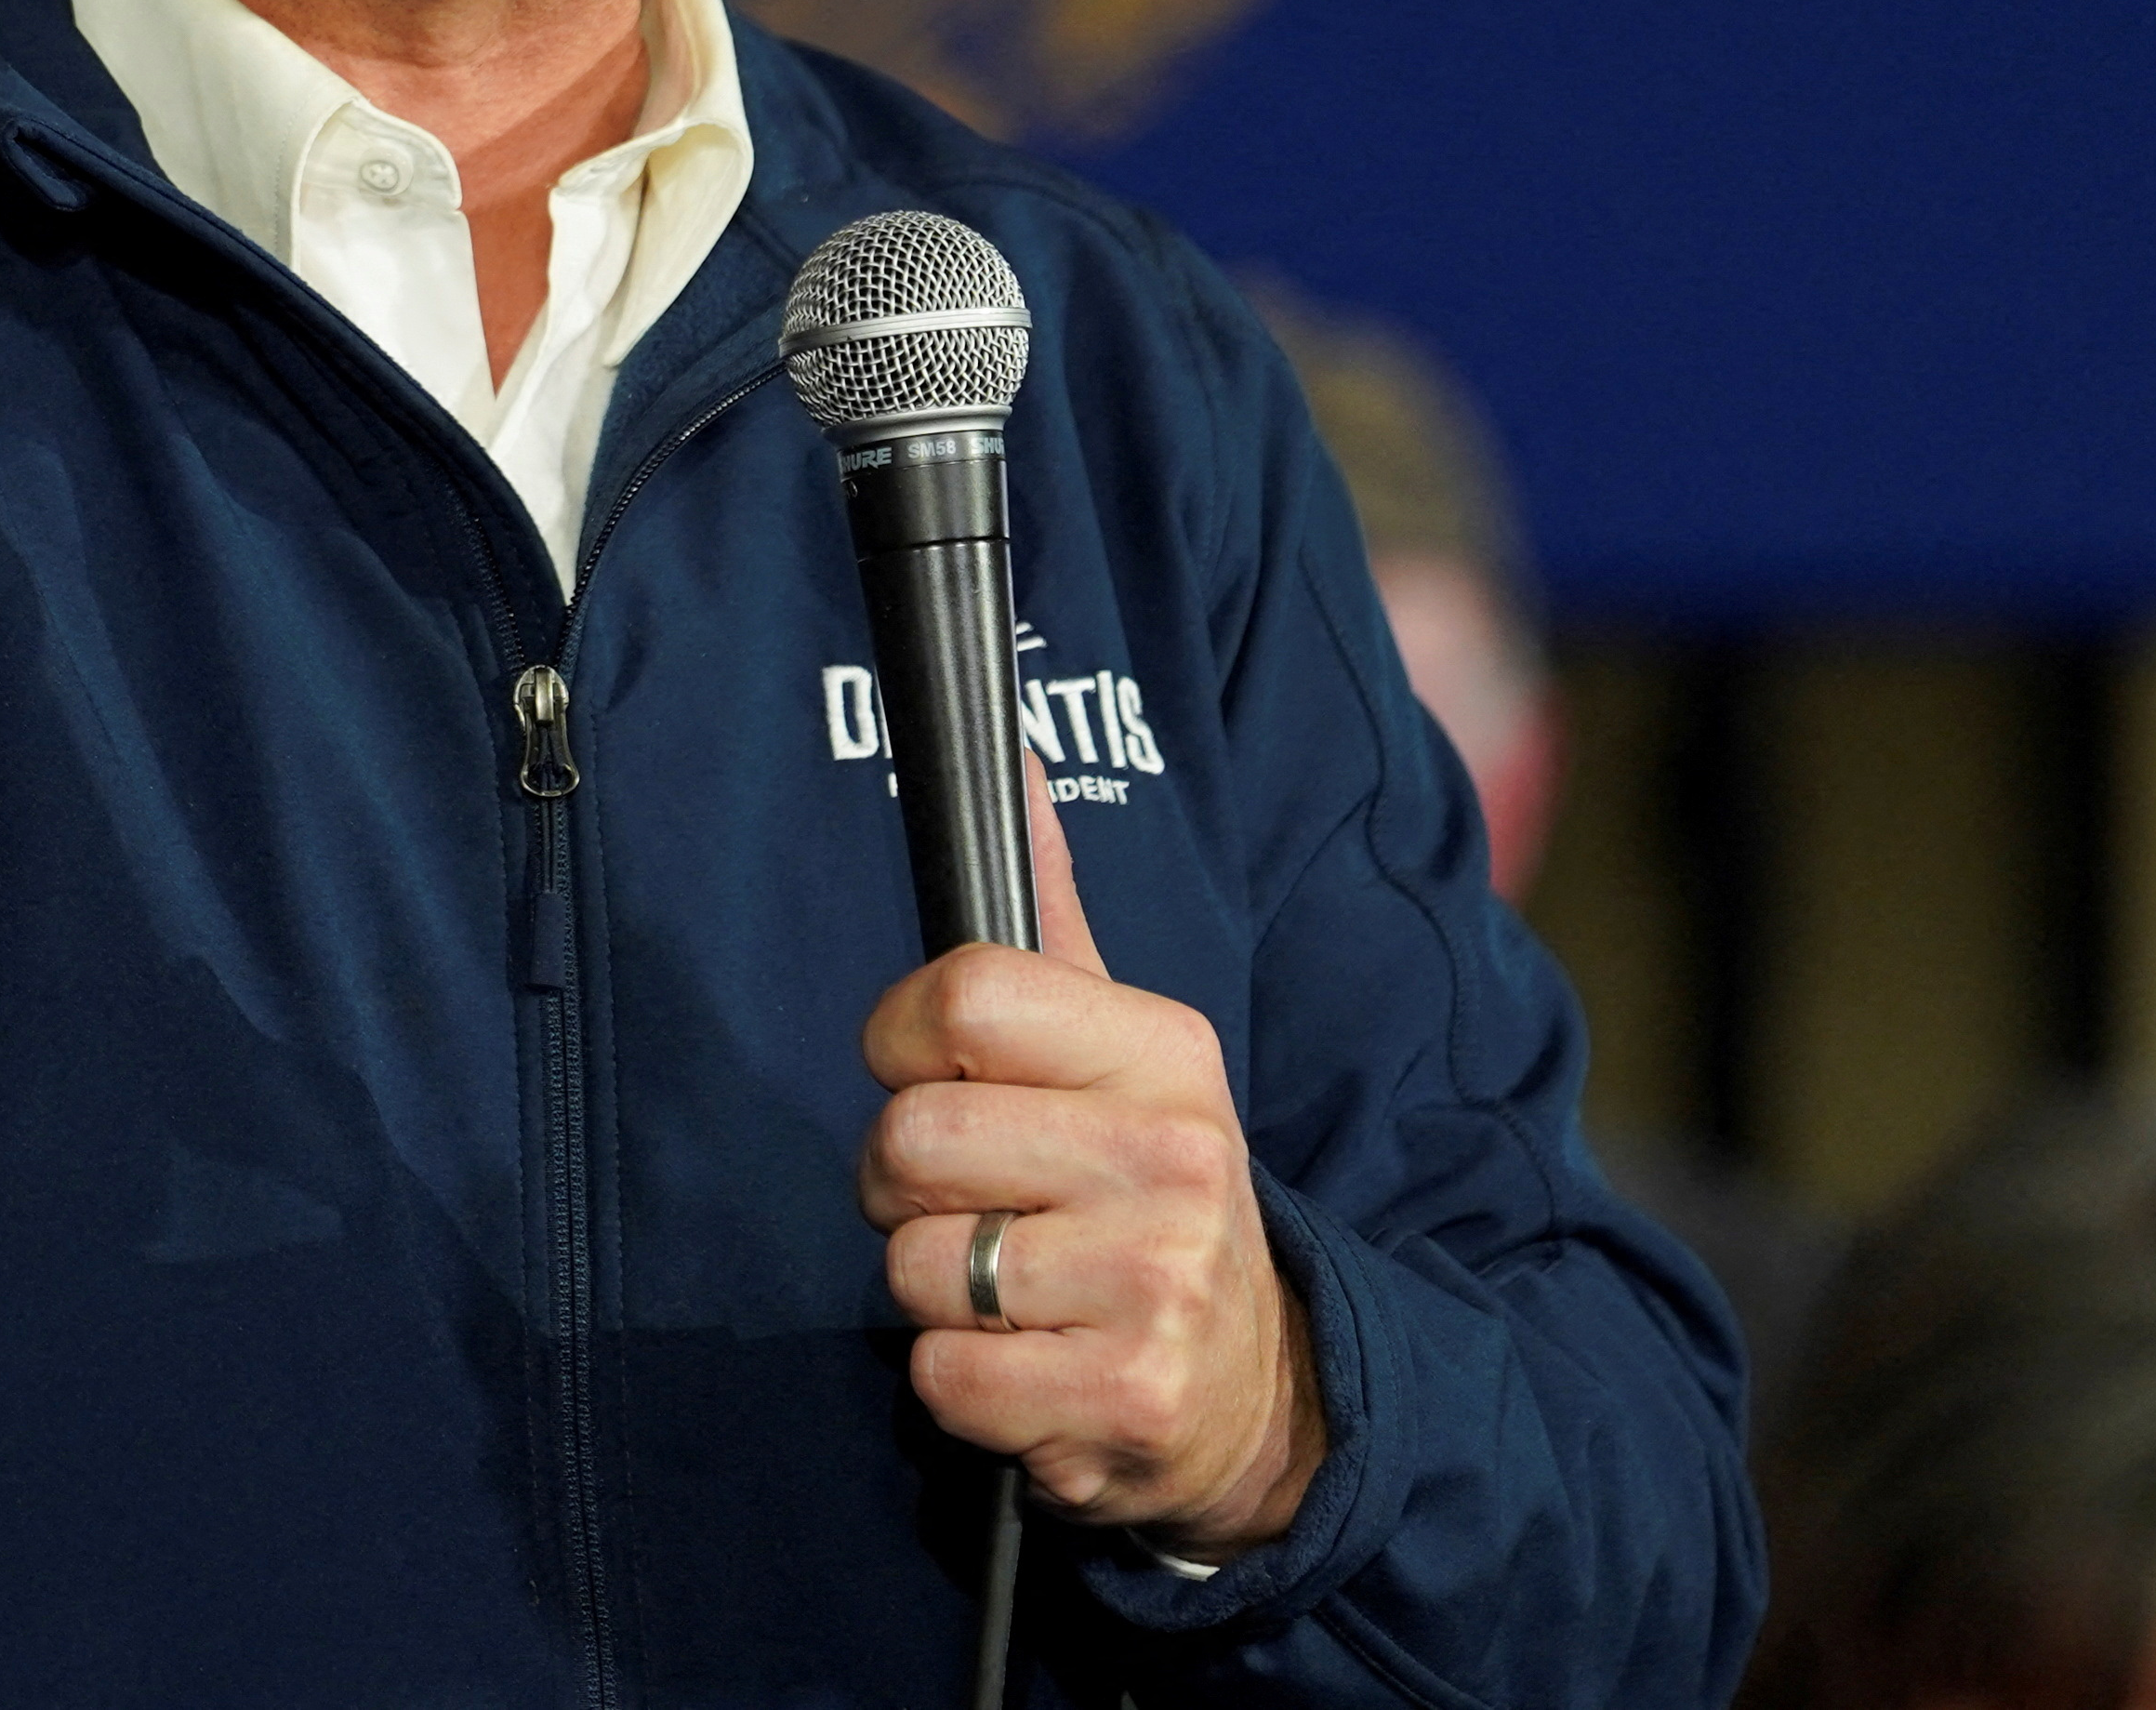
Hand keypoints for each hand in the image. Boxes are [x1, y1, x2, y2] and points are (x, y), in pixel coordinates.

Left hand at [857, 757, 1322, 1560]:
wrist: (1256, 1387)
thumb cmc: (1146, 1196)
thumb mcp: (1124, 1048)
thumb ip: (1050, 911)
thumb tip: (1014, 755)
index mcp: (1165, 1051)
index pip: (961, 993)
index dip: (899, 1036)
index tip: (922, 1067)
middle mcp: (1173, 1158)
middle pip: (915, 1136)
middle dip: (900, 1182)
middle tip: (964, 1202)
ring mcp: (1156, 1284)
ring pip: (916, 1267)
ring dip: (931, 1290)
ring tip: (1009, 1289)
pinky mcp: (1127, 1401)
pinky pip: (943, 1379)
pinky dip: (958, 1385)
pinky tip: (1028, 1365)